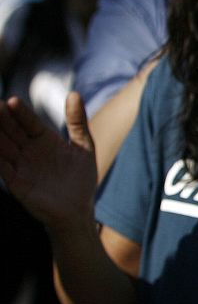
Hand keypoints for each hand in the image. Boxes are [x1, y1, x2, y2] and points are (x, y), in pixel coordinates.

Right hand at [0, 93, 96, 232]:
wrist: (78, 209)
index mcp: (44, 139)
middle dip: (1, 119)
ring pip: (2, 147)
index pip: (28, 122)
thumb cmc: (81, 178)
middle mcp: (28, 150)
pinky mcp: (16, 182)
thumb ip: (78, 122)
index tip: (11, 101)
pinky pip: (2, 168)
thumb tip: (74, 94)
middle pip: (11, 131)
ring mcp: (20, 165)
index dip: (20, 112)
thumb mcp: (84, 147)